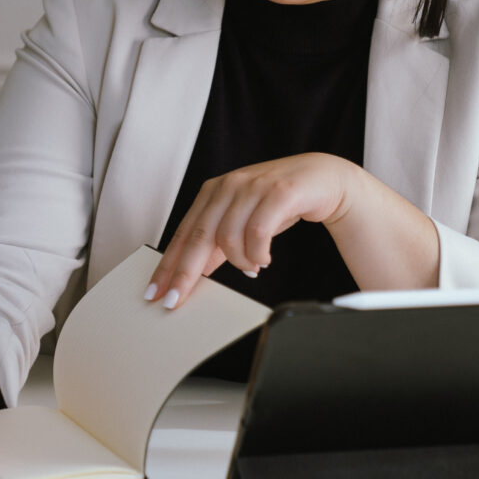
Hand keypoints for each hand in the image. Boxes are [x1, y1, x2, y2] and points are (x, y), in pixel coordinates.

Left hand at [146, 153, 352, 308]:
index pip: (184, 233)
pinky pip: (258, 232)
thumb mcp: (242, 220)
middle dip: (185, 273)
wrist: (322, 179)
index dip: (167, 264)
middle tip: (176, 299)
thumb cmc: (278, 202)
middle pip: (198, 236)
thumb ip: (218, 242)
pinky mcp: (279, 192)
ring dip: (239, 262)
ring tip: (252, 267)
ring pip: (229, 237)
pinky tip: (265, 259)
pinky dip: (259, 253)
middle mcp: (228, 186)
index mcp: (213, 192)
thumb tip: (194, 272)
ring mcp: (252, 186)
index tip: (155, 291)